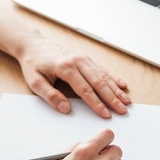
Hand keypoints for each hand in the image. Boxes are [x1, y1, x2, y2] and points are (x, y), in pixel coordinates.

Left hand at [16, 31, 130, 118]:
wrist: (34, 45)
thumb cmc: (34, 64)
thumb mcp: (35, 82)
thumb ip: (50, 96)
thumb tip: (65, 108)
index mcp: (65, 68)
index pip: (84, 90)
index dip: (96, 104)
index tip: (105, 114)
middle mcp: (77, 61)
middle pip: (98, 82)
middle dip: (112, 98)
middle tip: (122, 110)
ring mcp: (83, 59)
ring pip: (103, 76)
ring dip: (116, 89)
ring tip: (126, 101)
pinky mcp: (85, 58)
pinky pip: (102, 69)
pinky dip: (113, 78)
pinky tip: (122, 85)